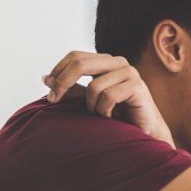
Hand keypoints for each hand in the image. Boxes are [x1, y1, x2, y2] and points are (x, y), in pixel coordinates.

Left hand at [43, 51, 172, 144]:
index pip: (75, 56)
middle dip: (63, 83)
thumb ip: (72, 89)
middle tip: (54, 100)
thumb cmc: (118, 117)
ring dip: (91, 107)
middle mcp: (118, 63)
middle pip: (81, 64)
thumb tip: (45, 78)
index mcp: (106, 62)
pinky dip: (104, 111)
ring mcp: (130, 73)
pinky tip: (112, 118)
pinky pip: (108, 96)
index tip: (49, 91)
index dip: (58, 71)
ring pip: (94, 86)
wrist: (145, 134)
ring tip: (101, 116)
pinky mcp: (138, 86)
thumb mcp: (89, 100)